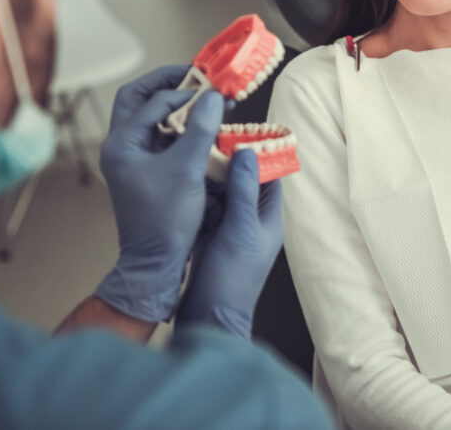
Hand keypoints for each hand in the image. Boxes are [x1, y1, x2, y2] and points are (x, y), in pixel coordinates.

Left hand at [94, 65, 224, 322]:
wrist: (156, 263)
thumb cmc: (165, 220)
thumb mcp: (187, 170)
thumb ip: (201, 129)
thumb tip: (215, 96)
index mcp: (121, 144)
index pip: (150, 100)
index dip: (183, 90)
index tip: (212, 86)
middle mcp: (121, 147)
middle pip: (139, 100)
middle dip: (168, 86)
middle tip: (198, 77)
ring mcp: (132, 160)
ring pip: (151, 119)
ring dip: (177, 108)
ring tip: (207, 102)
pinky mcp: (146, 172)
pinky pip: (162, 139)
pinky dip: (182, 130)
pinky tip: (205, 130)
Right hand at [176, 149, 282, 338]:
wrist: (207, 318)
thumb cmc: (231, 279)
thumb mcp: (240, 230)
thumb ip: (243, 191)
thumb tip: (247, 153)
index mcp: (268, 220)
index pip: (268, 178)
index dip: (256, 156)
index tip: (237, 133)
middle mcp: (250, 222)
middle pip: (241, 183)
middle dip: (226, 164)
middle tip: (206, 140)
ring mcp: (227, 230)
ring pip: (220, 193)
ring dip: (208, 178)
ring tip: (192, 154)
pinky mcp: (206, 237)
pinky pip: (203, 208)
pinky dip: (196, 195)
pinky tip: (182, 179)